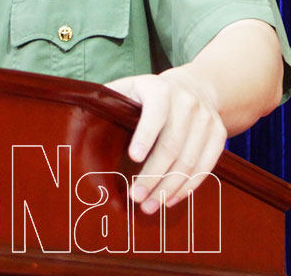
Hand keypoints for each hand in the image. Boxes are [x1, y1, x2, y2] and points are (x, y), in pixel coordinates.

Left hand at [105, 68, 227, 214]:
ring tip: (150, 205)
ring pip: (190, 160)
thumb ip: (100, 108)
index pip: (154, 113)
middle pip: (172, 145)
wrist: (195, 86)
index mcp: (160, 89)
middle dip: (153, 175)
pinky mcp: (219, 135)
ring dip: (169, 187)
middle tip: (136, 197)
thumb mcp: (125, 90)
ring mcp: (206, 119)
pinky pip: (206, 166)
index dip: (145, 135)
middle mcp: (187, 102)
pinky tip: (171, 199)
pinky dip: (188, 186)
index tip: (133, 157)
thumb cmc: (148, 94)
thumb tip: (71, 138)